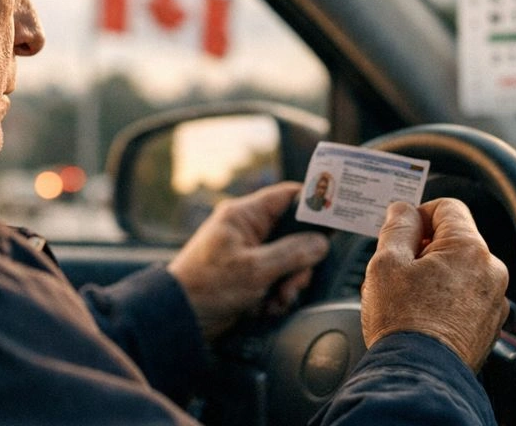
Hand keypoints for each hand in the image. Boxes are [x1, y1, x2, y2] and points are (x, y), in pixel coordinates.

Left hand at [167, 182, 329, 341]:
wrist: (180, 319)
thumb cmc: (206, 287)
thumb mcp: (255, 269)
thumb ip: (293, 253)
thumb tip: (320, 244)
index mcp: (245, 215)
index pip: (288, 196)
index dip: (314, 205)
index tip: (335, 218)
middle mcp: (248, 230)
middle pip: (295, 234)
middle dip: (299, 262)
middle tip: (294, 280)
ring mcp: (249, 253)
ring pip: (288, 261)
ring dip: (288, 283)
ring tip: (276, 299)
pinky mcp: (248, 275)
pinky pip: (276, 279)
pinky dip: (276, 295)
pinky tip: (266, 307)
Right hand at [360, 199, 508, 370]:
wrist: (420, 376)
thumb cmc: (403, 322)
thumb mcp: (386, 263)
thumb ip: (397, 226)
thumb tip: (404, 209)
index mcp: (469, 248)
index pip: (447, 207)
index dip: (419, 214)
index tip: (401, 232)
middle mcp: (490, 270)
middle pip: (454, 240)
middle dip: (424, 249)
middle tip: (397, 270)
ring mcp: (494, 300)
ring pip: (460, 270)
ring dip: (434, 275)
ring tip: (406, 298)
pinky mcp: (490, 325)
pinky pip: (467, 297)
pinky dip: (446, 299)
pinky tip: (422, 315)